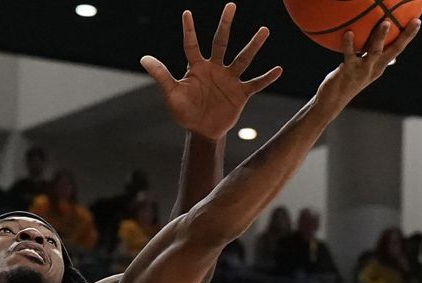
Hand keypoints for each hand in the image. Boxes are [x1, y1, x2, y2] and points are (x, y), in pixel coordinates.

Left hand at [141, 3, 281, 139]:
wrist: (202, 131)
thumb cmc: (185, 112)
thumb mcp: (171, 94)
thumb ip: (161, 75)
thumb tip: (144, 58)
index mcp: (197, 67)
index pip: (191, 45)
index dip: (189, 31)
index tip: (187, 13)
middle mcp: (215, 68)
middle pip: (221, 42)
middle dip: (225, 24)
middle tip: (230, 5)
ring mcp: (229, 79)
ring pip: (242, 59)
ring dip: (253, 46)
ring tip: (264, 30)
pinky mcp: (241, 93)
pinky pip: (255, 83)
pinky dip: (266, 78)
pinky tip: (278, 70)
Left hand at [316, 19, 421, 114]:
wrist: (331, 101)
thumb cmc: (345, 82)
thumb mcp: (359, 69)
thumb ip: (366, 56)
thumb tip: (372, 42)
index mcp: (379, 66)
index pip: (397, 49)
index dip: (408, 36)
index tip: (417, 21)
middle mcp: (374, 68)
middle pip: (394, 50)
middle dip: (405, 36)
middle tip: (415, 21)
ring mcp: (362, 70)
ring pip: (375, 52)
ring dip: (380, 38)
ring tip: (385, 23)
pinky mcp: (348, 71)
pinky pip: (349, 55)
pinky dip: (349, 44)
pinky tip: (348, 33)